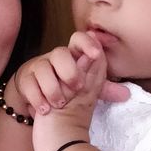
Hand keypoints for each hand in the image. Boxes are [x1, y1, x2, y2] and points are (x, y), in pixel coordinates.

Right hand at [7, 32, 127, 118]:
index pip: (79, 40)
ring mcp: (38, 69)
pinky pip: (29, 86)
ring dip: (52, 88)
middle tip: (76, 88)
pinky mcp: (25, 81)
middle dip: (69, 70)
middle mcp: (54, 59)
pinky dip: (37, 98)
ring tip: (59, 104)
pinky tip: (45, 110)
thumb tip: (125, 93)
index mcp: (72, 57)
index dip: (87, 43)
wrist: (41, 102)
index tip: (96, 53)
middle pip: (59, 52)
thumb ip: (102, 90)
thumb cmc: (66, 92)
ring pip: (42, 68)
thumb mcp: (85, 90)